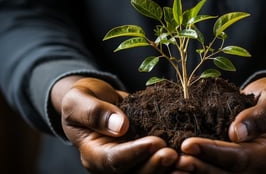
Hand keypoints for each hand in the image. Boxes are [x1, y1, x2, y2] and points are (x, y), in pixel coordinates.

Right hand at [51, 76, 177, 172]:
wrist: (95, 99)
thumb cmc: (82, 99)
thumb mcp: (79, 100)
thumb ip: (94, 112)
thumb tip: (120, 126)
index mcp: (93, 154)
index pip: (114, 160)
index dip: (135, 153)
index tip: (155, 142)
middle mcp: (111, 163)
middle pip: (134, 173)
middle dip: (155, 165)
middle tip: (174, 154)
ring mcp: (129, 159)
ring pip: (148, 171)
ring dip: (165, 167)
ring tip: (185, 158)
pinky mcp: (142, 152)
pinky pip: (155, 159)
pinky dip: (171, 158)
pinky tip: (187, 151)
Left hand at [174, 77, 265, 172]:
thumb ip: (259, 116)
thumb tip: (237, 132)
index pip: (238, 158)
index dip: (212, 152)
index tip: (188, 145)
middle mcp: (256, 168)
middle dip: (199, 169)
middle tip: (175, 160)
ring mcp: (243, 169)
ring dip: (194, 173)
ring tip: (171, 166)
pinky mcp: (230, 165)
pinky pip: (214, 170)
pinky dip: (196, 169)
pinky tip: (176, 164)